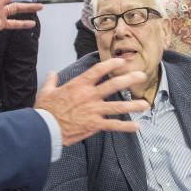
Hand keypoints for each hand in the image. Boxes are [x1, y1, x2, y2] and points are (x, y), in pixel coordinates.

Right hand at [34, 58, 148, 144]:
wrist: (46, 128)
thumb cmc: (45, 110)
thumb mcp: (46, 92)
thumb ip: (51, 81)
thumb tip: (51, 74)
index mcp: (79, 85)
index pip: (99, 70)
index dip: (111, 64)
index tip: (121, 61)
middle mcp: (90, 95)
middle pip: (114, 85)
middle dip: (130, 79)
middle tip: (141, 75)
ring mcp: (94, 110)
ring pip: (118, 106)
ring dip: (133, 105)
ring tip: (145, 104)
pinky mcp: (95, 124)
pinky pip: (114, 125)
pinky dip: (126, 126)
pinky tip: (137, 127)